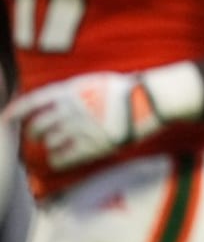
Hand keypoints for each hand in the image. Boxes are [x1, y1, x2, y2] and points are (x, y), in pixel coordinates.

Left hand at [6, 72, 163, 170]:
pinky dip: (59, 159)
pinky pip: (60, 159)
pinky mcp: (90, 146)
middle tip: (39, 136)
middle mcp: (70, 110)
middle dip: (34, 134)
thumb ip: (72, 94)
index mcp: (71, 90)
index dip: (15, 111)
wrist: (151, 101)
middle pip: (36, 127)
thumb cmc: (127, 90)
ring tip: (64, 143)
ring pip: (48, 143)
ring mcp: (79, 129)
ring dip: (52, 144)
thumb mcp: (95, 82)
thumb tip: (51, 105)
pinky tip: (67, 155)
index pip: (32, 101)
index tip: (6, 118)